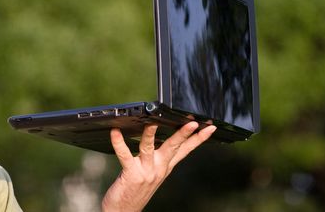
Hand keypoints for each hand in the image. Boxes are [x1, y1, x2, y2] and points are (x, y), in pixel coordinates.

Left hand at [101, 122, 216, 211]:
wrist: (124, 211)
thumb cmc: (135, 189)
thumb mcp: (152, 172)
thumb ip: (157, 156)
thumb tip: (158, 136)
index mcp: (165, 167)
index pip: (185, 150)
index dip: (198, 139)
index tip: (210, 128)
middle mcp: (159, 168)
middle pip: (173, 147)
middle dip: (184, 134)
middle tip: (193, 123)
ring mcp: (146, 171)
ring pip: (149, 148)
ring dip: (150, 134)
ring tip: (151, 121)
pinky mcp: (131, 174)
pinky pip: (125, 155)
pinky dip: (119, 143)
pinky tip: (115, 132)